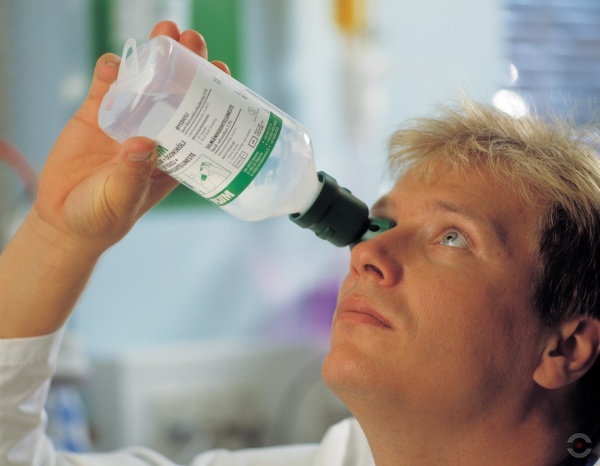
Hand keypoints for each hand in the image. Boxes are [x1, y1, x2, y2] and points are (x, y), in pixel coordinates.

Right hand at [30, 21, 230, 255]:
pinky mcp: (95, 113)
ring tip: (163, 35)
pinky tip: (115, 63)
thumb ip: (132, 175)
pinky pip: (106, 84)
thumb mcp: (121, 200)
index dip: (212, 93)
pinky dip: (110, 69)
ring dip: (153, 55)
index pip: (200, 117)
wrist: (64, 218)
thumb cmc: (103, 217)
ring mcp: (126, 119)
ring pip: (144, 80)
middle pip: (176, 90)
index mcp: (174, 154)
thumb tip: (144, 144)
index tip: (221, 71)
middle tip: (193, 40)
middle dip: (186, 62)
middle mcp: (155, 132)